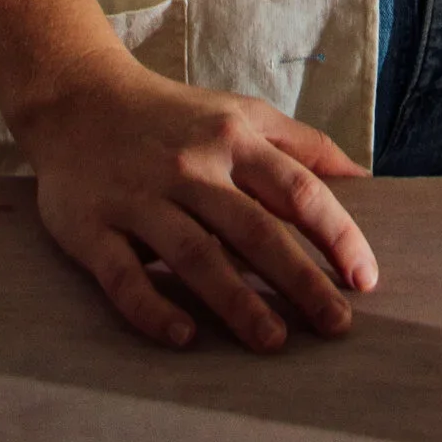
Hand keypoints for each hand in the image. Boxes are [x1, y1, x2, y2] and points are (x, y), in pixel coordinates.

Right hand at [17, 52, 377, 354]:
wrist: (76, 99)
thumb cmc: (174, 115)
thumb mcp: (240, 112)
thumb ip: (301, 143)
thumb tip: (363, 177)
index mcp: (232, 139)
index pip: (297, 190)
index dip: (336, 234)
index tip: (365, 279)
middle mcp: (191, 167)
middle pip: (254, 229)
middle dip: (300, 281)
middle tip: (337, 326)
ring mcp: (140, 198)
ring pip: (195, 255)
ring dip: (237, 302)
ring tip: (273, 342)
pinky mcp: (93, 228)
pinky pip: (124, 276)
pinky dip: (153, 308)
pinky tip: (185, 338)